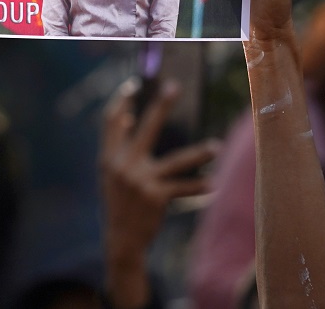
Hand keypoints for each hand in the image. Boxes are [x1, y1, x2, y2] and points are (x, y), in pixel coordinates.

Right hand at [99, 78, 217, 308]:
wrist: (120, 239)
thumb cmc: (119, 201)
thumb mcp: (111, 173)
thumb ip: (117, 147)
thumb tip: (127, 117)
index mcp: (109, 157)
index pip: (112, 122)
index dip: (121, 101)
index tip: (133, 85)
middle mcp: (123, 166)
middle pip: (146, 129)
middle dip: (161, 106)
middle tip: (174, 86)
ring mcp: (140, 181)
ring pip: (176, 161)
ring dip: (198, 154)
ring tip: (216, 147)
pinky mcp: (156, 197)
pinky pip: (183, 188)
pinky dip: (198, 187)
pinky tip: (213, 185)